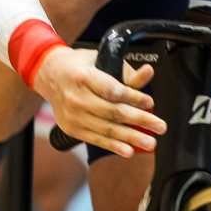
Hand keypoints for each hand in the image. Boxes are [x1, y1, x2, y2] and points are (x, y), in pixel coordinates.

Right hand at [31, 46, 162, 156]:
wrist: (49, 75)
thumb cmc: (79, 66)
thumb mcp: (100, 59)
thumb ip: (125, 71)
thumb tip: (148, 73)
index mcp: (84, 76)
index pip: (113, 90)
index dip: (133, 97)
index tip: (150, 103)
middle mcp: (76, 97)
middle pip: (113, 112)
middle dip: (140, 120)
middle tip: (160, 126)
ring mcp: (74, 115)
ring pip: (107, 129)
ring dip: (131, 138)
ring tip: (150, 142)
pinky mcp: (73, 128)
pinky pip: (96, 139)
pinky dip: (114, 146)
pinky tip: (129, 151)